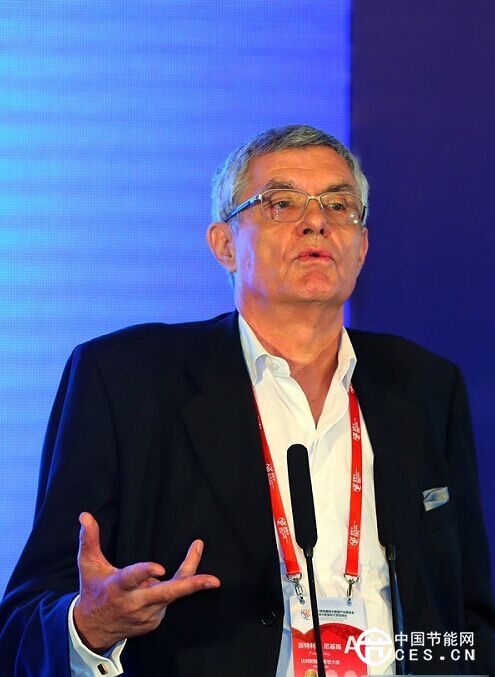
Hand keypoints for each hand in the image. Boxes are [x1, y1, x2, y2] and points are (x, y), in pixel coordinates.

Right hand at [73, 512, 219, 651]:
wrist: (92, 629)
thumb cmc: (92, 590)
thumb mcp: (88, 564)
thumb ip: (89, 539)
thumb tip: (85, 515)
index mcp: (118, 587)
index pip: (133, 579)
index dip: (146, 572)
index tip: (161, 567)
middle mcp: (134, 603)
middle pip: (167, 594)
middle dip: (191, 586)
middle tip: (213, 580)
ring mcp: (146, 614)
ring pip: (174, 593)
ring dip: (190, 578)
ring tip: (200, 554)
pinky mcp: (154, 621)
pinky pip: (171, 600)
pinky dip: (177, 586)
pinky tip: (176, 577)